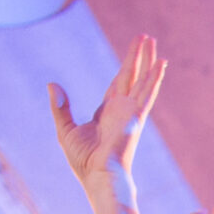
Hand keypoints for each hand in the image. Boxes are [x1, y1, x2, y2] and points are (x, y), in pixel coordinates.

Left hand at [50, 34, 164, 187]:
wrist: (97, 176)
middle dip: (138, 56)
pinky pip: (147, 93)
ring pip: (141, 79)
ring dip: (147, 59)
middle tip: (145, 37)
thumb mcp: (66, 129)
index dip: (125, 68)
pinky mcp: (136, 116)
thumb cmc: (83, 161)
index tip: (132, 54)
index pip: (118, 84)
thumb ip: (60, 107)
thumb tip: (52, 84)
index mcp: (107, 112)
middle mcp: (121, 109)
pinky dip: (155, 78)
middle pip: (132, 76)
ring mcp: (130, 111)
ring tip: (152, 40)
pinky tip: (162, 63)